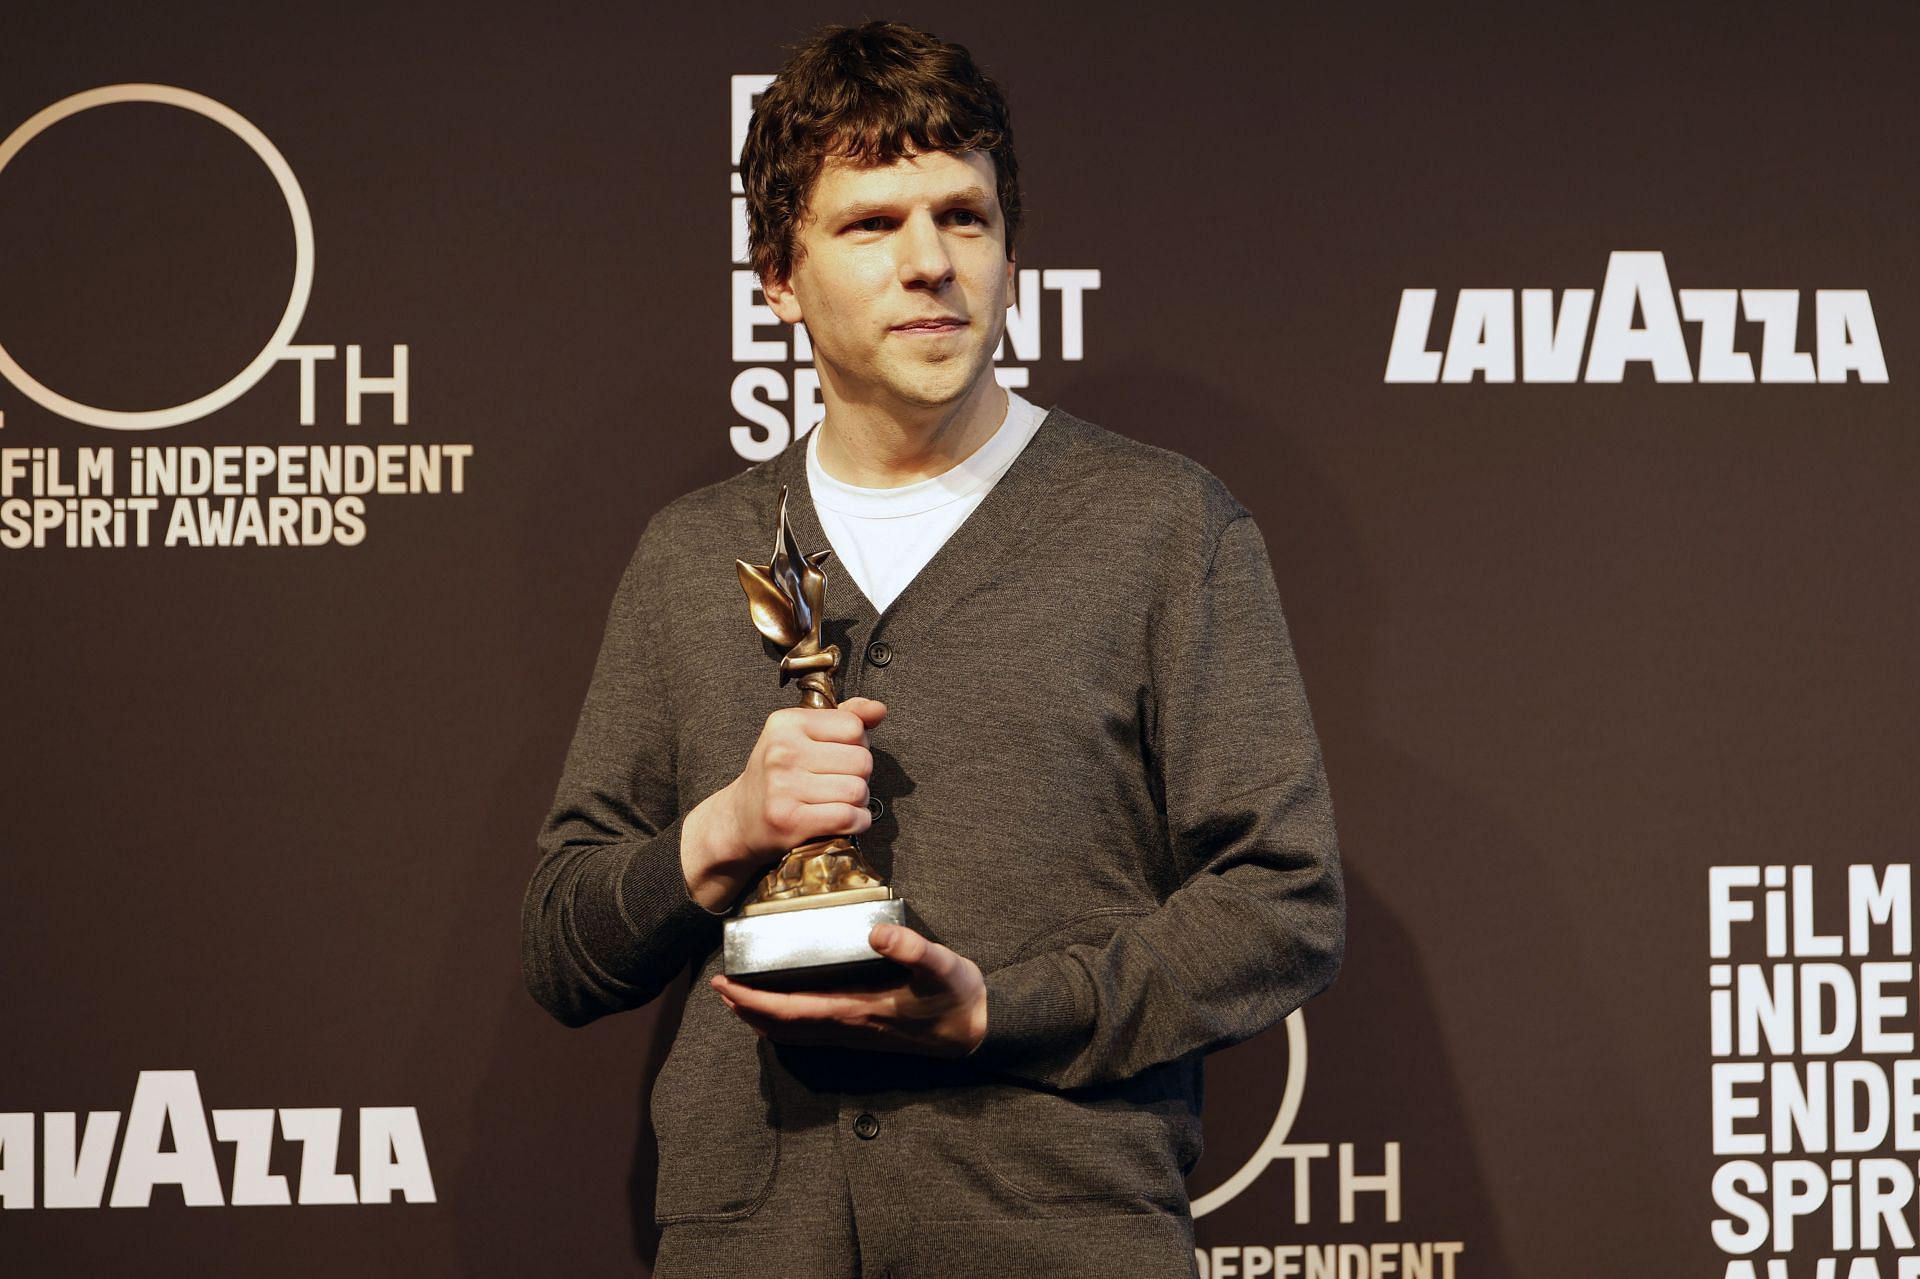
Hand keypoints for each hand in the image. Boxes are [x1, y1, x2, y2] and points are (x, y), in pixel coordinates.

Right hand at [682, 697, 886, 908]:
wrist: (738, 821)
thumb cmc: (776, 776)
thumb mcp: (801, 736)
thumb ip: (844, 718)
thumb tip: (879, 710)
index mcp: (785, 723)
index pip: (854, 727)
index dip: (858, 744)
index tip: (840, 756)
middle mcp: (782, 752)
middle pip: (861, 760)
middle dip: (861, 775)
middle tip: (839, 782)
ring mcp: (784, 787)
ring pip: (858, 791)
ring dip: (859, 801)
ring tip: (838, 801)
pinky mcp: (790, 821)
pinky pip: (849, 817)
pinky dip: (857, 821)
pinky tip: (843, 820)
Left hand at [711, 924, 988, 1056]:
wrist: (976, 1031)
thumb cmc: (957, 997)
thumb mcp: (941, 965)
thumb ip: (911, 947)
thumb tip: (875, 931)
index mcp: (855, 1009)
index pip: (789, 1010)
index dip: (752, 1000)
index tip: (724, 985)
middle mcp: (847, 1026)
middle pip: (781, 1026)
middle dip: (746, 1009)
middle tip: (720, 989)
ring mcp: (853, 1033)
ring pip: (793, 1033)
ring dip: (762, 1018)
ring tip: (740, 1000)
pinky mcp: (862, 1032)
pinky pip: (810, 1032)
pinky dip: (786, 1023)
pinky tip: (784, 1009)